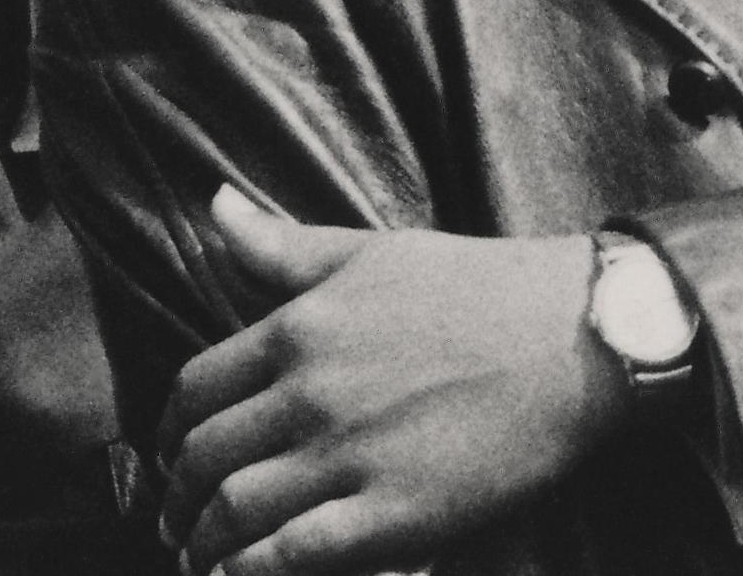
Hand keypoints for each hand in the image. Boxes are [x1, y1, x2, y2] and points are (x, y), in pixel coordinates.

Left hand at [165, 193, 623, 575]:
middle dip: (177, 498)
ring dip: (202, 543)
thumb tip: (213, 204)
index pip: (195, 388)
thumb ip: (281, 246)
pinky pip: (296, 554)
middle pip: (206, 455)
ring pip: (237, 510)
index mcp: (297, 330)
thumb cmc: (477, 289)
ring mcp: (350, 456)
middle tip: (174, 522)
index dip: (168, 431)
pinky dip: (252, 573)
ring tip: (197, 561)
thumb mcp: (369, 252)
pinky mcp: (396, 515)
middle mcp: (310, 394)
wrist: (575, 338)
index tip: (167, 455)